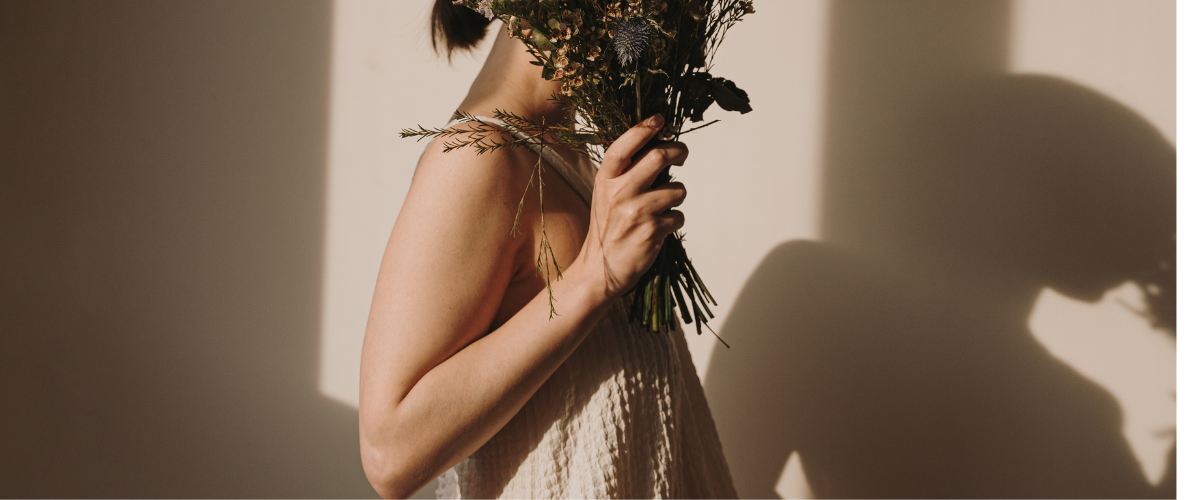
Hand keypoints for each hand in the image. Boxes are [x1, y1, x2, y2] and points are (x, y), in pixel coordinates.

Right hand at [575, 114, 688, 300]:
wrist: (599, 271)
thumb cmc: (608, 228)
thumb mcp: (606, 195)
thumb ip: (626, 173)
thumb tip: (659, 148)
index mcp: (605, 179)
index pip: (624, 146)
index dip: (643, 128)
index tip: (659, 118)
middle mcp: (619, 192)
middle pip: (660, 156)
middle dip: (679, 151)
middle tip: (682, 154)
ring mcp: (636, 212)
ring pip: (677, 189)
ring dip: (677, 196)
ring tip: (661, 208)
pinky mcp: (652, 231)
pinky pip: (679, 216)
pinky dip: (674, 221)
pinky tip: (658, 230)